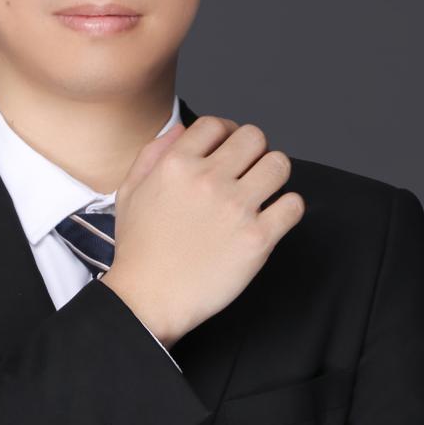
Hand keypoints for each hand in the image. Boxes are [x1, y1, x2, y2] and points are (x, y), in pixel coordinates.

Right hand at [100, 115, 304, 347]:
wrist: (148, 300)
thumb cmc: (139, 251)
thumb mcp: (130, 193)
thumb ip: (153, 154)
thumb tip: (182, 130)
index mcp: (176, 165)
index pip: (216, 125)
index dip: (227, 134)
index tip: (230, 151)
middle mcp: (208, 180)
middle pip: (254, 137)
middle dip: (254, 151)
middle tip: (249, 172)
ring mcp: (235, 209)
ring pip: (279, 165)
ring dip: (275, 175)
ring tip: (264, 193)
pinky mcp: (257, 239)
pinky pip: (293, 206)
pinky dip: (288, 209)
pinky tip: (273, 219)